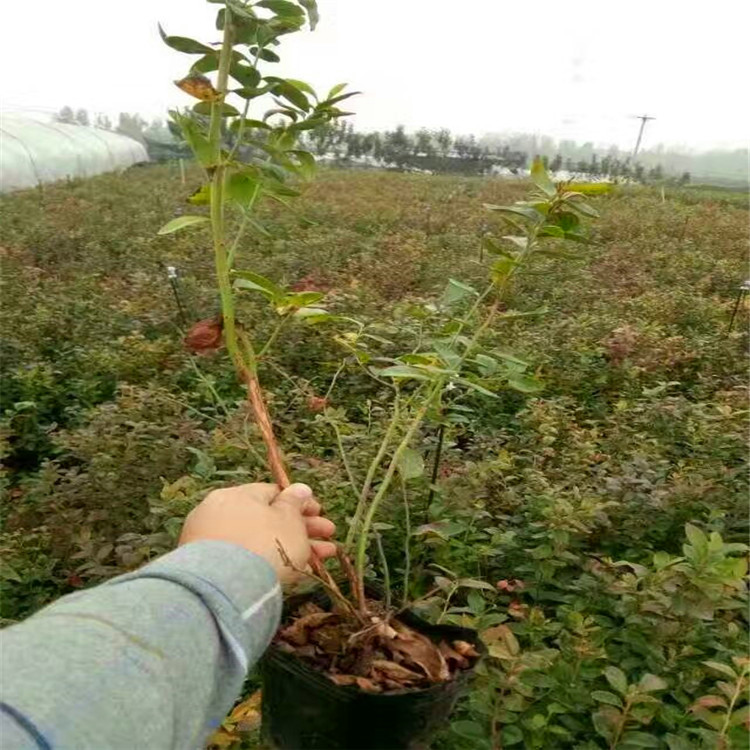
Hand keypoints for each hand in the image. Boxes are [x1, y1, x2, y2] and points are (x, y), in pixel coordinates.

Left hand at [179, 483, 335, 583]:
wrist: (226, 590)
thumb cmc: (264, 544)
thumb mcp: (288, 520)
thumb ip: (295, 503)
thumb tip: (300, 488)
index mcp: (238, 495)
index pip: (272, 493)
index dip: (299, 503)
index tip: (319, 513)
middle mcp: (221, 515)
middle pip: (268, 519)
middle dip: (303, 528)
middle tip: (329, 536)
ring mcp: (215, 544)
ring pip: (262, 542)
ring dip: (295, 547)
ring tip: (325, 558)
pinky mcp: (213, 571)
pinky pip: (249, 561)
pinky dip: (272, 563)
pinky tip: (299, 573)